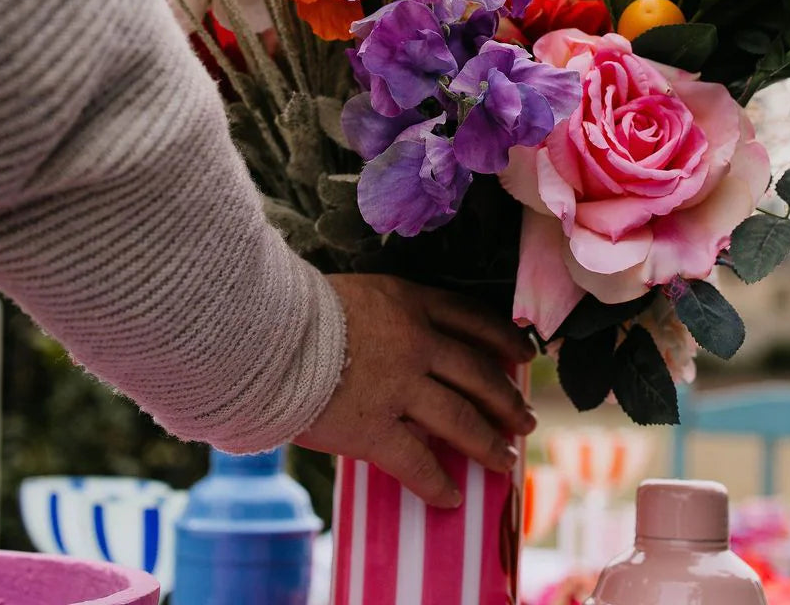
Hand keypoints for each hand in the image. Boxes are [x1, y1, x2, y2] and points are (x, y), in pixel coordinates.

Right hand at [295, 274, 536, 507]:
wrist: (263, 332)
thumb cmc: (297, 306)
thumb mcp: (357, 291)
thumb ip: (386, 312)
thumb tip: (397, 333)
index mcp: (409, 302)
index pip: (471, 318)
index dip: (502, 338)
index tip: (524, 353)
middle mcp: (415, 343)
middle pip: (477, 372)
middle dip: (506, 399)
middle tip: (526, 419)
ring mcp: (398, 387)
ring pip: (459, 418)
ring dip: (487, 442)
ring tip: (504, 459)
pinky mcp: (373, 429)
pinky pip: (416, 462)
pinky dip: (437, 484)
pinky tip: (450, 498)